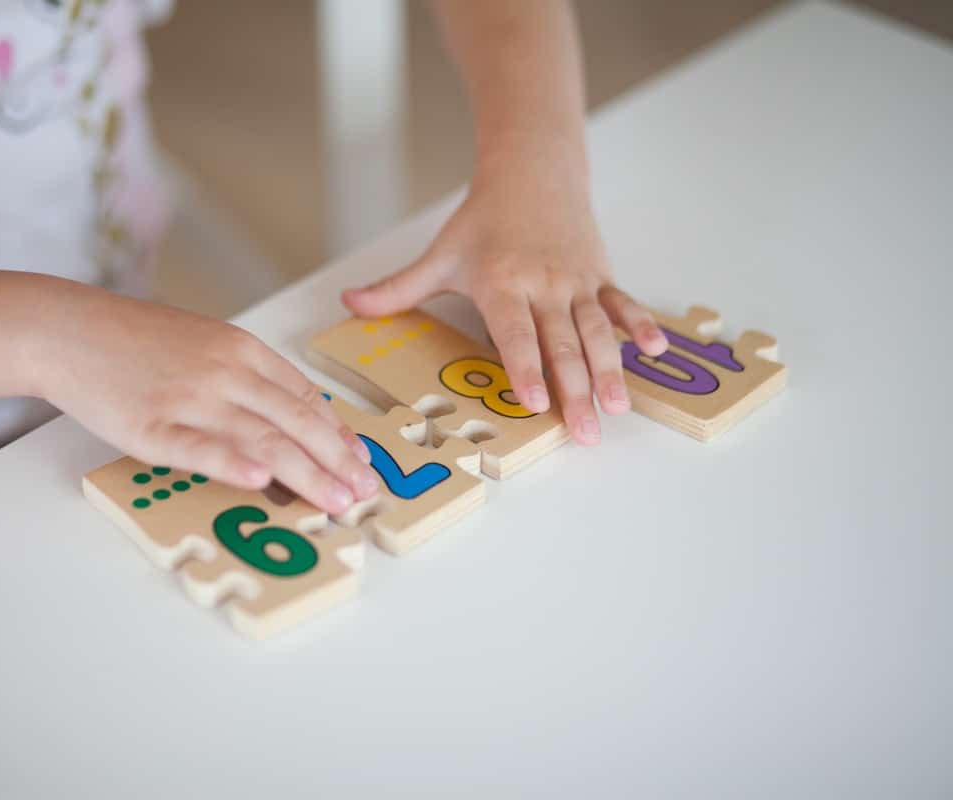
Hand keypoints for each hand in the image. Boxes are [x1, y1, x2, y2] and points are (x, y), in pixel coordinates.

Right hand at [30, 286, 377, 514]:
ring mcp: (189, 399)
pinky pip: (198, 448)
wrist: (68, 328)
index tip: (361, 459)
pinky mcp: (151, 427)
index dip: (337, 432)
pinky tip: (260, 482)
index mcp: (240, 350)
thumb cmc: (135, 339)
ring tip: (336, 500)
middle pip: (294, 420)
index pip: (303, 396)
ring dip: (306, 473)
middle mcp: (224, 372)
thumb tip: (292, 411)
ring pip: (262, 438)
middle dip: (337, 459)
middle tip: (365, 491)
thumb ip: (247, 373)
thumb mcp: (203, 341)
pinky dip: (232, 463)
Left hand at [342, 164, 667, 445]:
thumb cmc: (484, 221)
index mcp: (502, 282)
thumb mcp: (440, 256)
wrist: (532, 172)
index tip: (532, 402)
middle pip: (561, 343)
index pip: (513, 332)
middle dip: (573, 390)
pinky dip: (640, 326)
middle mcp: (543, 285)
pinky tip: (655, 352)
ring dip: (609, 370)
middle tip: (582, 432)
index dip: (523, 367)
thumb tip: (348, 304)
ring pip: (596, 330)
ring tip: (618, 408)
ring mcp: (576, 281)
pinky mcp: (599, 275)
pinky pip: (622, 304)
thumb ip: (397, 288)